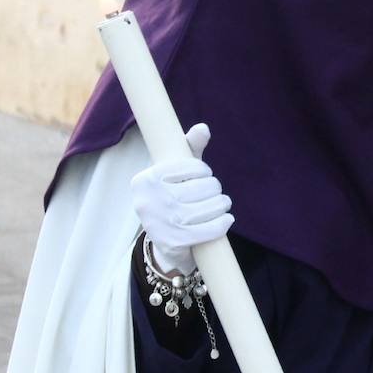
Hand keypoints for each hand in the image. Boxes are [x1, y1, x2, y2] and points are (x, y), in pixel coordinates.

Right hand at [130, 124, 233, 274]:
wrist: (164, 244)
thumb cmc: (173, 198)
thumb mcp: (178, 173)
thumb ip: (189, 148)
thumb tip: (203, 129)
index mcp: (145, 179)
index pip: (191, 166)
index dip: (204, 171)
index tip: (204, 176)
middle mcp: (148, 201)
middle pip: (203, 187)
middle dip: (214, 189)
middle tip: (214, 194)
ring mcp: (160, 224)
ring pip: (210, 207)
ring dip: (222, 205)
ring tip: (222, 205)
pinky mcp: (174, 242)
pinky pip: (211, 229)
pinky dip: (223, 222)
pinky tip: (226, 219)